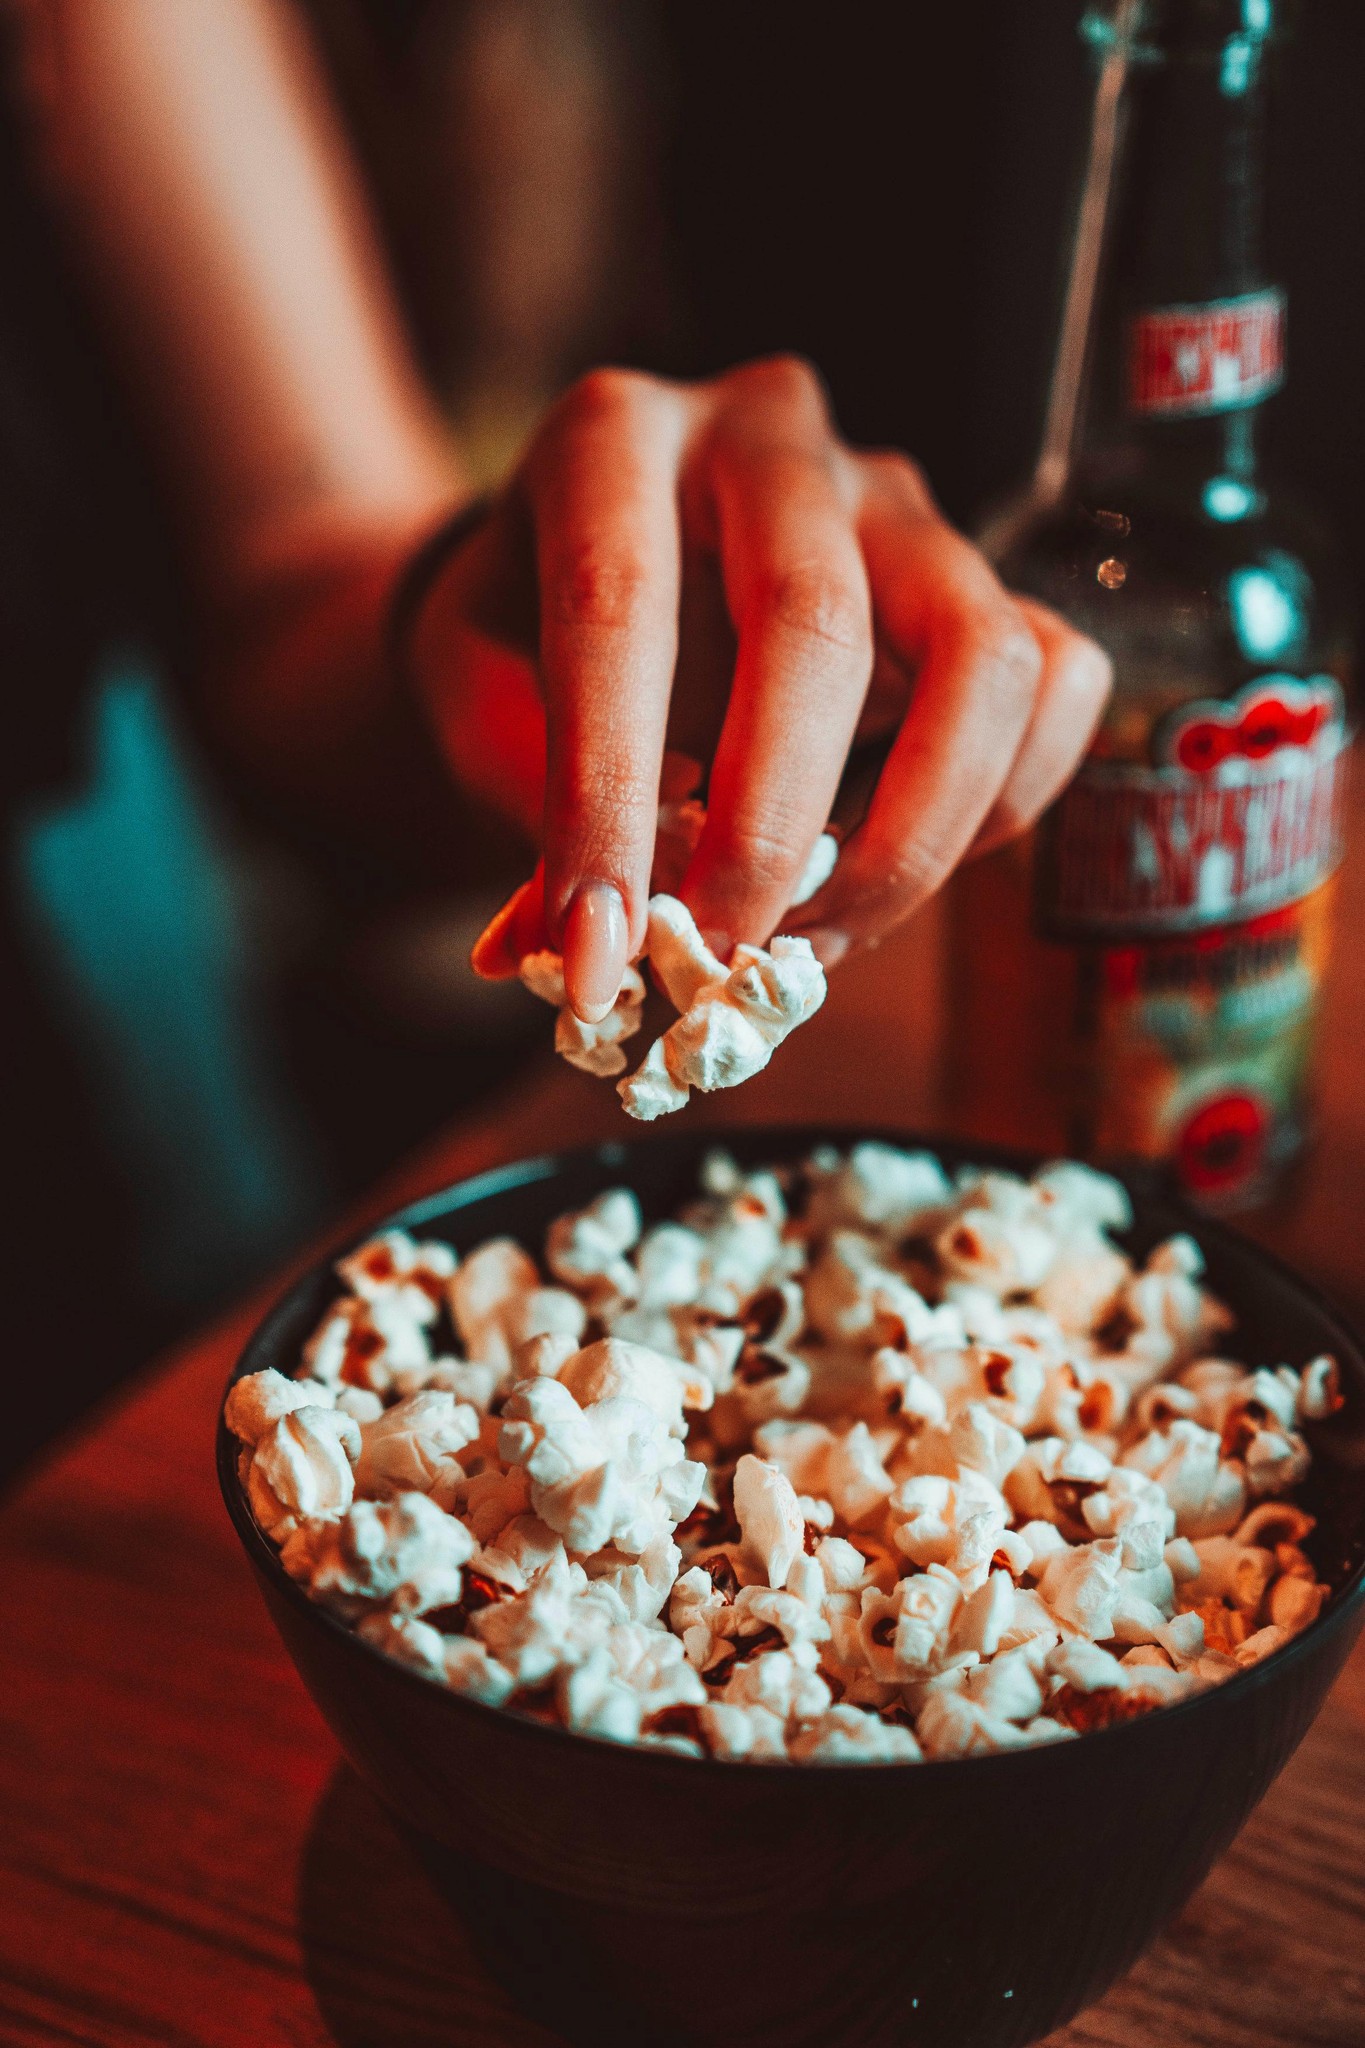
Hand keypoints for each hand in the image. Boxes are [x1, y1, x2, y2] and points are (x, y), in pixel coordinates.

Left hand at [410, 355, 1109, 1020]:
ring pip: (982, 655)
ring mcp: (897, 499)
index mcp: (614, 439)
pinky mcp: (983, 574)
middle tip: (723, 956)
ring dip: (910, 837)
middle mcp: (769, 437)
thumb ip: (523, 796)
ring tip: (814, 935)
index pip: (616, 608)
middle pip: (816, 625)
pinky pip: (1056, 682)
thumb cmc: (525, 635)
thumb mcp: (472, 695)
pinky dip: (1001, 806)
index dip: (604, 800)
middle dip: (769, 830)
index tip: (601, 953)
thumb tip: (580, 947)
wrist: (608, 571)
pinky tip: (894, 866)